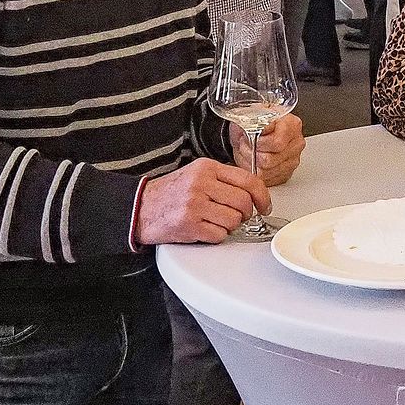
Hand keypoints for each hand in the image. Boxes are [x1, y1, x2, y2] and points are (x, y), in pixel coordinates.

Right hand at [134, 158, 269, 243]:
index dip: (262, 195)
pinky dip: (216, 236)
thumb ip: (222, 179)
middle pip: (244, 202)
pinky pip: (219, 235)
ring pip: (234, 220)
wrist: (140, 208)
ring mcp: (195, 204)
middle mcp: (201, 183)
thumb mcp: (196, 174)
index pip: (248, 180)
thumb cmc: (170, 193)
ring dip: (229, 226)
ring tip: (214, 221)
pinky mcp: (189, 225)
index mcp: (206, 168)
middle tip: (237, 216)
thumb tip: (253, 191)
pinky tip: (204, 229)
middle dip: (245, 214)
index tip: (264, 205)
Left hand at [232, 113, 302, 185]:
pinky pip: (266, 180)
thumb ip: (256, 122)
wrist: (251, 130)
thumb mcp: (251, 114)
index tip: (248, 136)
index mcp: (292, 125)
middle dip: (250, 153)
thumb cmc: (254, 121)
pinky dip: (254, 172)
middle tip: (244, 144)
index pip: (276, 143)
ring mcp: (293, 160)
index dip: (257, 142)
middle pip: (270, 160)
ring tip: (247, 151)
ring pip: (265, 172)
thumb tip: (257, 130)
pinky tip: (253, 160)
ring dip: (250, 163)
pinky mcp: (286, 174)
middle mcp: (296, 143)